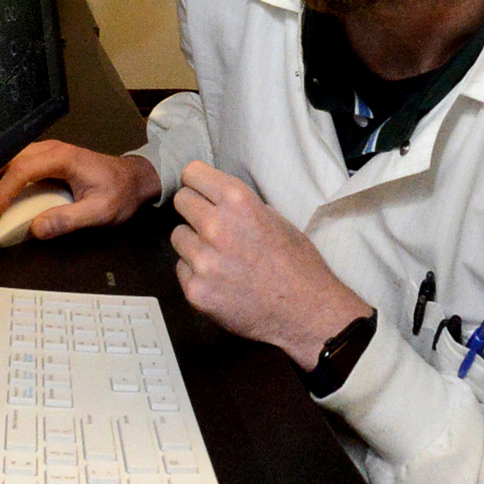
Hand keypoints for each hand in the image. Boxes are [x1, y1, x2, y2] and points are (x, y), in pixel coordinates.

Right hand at [0, 140, 158, 239]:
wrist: (134, 179)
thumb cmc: (119, 192)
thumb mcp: (100, 211)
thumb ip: (69, 220)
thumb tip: (36, 230)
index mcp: (62, 157)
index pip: (21, 170)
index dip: (2, 193)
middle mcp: (50, 150)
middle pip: (6, 160)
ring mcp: (46, 153)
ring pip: (6, 161)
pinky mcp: (45, 161)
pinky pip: (15, 167)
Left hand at [168, 162, 369, 367]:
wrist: (305, 311)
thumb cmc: (296, 262)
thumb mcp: (274, 217)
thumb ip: (238, 205)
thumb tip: (211, 198)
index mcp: (238, 201)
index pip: (191, 172)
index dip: (198, 182)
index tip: (203, 191)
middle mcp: (216, 226)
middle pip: (181, 201)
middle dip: (195, 210)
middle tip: (213, 225)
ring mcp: (203, 261)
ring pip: (178, 236)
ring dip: (194, 243)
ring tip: (220, 256)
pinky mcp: (195, 291)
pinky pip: (182, 269)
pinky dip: (196, 273)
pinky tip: (220, 280)